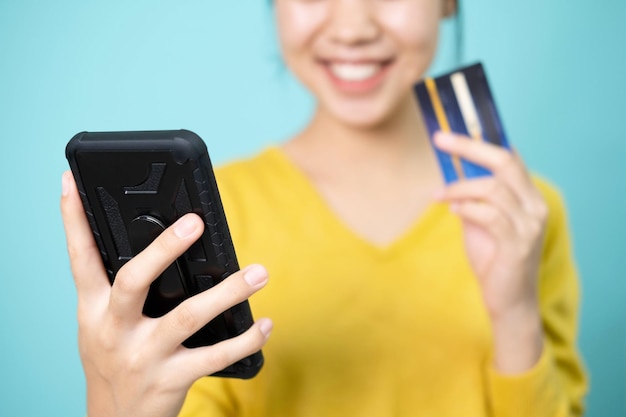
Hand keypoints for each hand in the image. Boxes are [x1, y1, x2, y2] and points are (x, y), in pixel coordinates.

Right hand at [60, 171, 271, 416]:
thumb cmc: (113, 361)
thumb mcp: (100, 326)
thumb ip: (117, 290)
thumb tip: (155, 242)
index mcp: (92, 311)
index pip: (80, 259)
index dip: (74, 220)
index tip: (74, 182)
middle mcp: (113, 331)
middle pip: (133, 280)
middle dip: (162, 249)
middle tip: (195, 221)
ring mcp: (142, 356)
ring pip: (187, 317)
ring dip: (226, 293)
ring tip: (259, 272)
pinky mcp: (170, 380)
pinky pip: (214, 357)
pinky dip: (244, 339)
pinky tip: (265, 324)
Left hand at [433, 132, 544, 372]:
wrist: (509, 302)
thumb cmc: (494, 259)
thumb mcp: (480, 222)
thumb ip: (472, 198)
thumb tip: (450, 173)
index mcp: (528, 196)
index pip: (509, 156)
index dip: (480, 140)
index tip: (451, 131)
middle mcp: (535, 206)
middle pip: (505, 161)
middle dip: (469, 147)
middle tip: (440, 139)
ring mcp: (529, 225)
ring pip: (493, 188)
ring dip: (458, 188)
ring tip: (438, 196)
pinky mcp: (518, 245)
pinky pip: (490, 215)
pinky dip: (467, 209)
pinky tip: (453, 212)